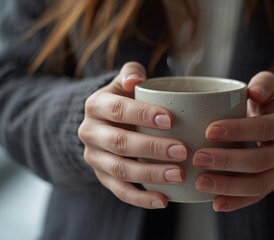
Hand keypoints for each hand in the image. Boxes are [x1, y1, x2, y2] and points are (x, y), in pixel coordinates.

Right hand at [78, 62, 187, 208]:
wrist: (105, 123)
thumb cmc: (124, 100)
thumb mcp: (124, 83)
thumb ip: (131, 74)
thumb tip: (135, 79)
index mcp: (96, 106)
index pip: (118, 110)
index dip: (143, 114)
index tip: (170, 119)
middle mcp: (90, 133)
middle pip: (120, 143)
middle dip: (153, 148)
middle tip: (183, 151)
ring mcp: (95, 158)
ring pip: (120, 170)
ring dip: (151, 174)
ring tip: (180, 175)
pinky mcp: (102, 178)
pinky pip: (120, 192)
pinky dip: (141, 199)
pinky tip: (164, 200)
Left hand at [192, 72, 273, 211]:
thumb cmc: (264, 104)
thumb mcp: (268, 87)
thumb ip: (264, 83)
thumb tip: (254, 91)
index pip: (264, 128)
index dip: (238, 130)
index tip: (209, 131)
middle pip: (259, 160)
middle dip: (227, 161)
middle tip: (197, 158)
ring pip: (258, 184)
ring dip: (228, 186)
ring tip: (200, 183)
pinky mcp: (270, 185)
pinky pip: (255, 197)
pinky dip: (236, 202)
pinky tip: (214, 204)